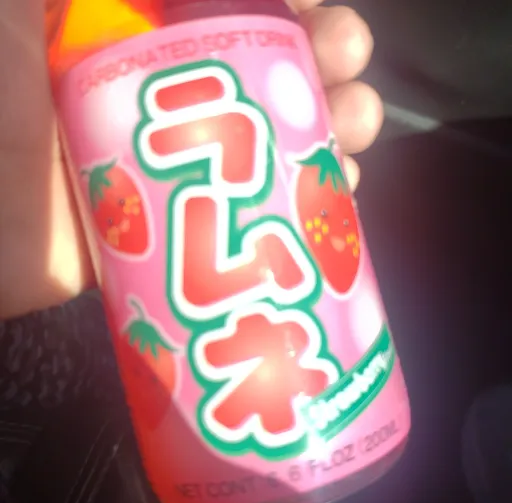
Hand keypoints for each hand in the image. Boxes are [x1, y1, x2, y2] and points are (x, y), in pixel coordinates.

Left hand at [0, 0, 381, 318]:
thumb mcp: (20, 7)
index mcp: (129, 34)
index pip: (224, 10)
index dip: (278, 7)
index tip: (318, 10)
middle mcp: (156, 92)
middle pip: (255, 70)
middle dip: (314, 59)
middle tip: (351, 65)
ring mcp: (167, 161)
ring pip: (263, 138)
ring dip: (321, 128)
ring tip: (359, 129)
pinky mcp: (174, 222)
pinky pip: (245, 206)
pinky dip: (294, 198)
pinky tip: (334, 193)